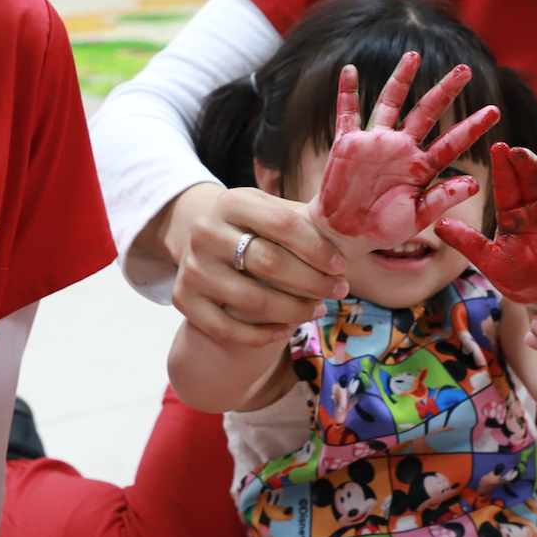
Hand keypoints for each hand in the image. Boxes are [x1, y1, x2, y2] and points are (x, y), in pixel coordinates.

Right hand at [168, 184, 348, 349]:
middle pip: (270, 264)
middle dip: (313, 281)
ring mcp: (192, 268)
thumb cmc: (253, 227)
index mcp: (231, 201)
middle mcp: (205, 232)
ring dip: (294, 311)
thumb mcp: (270, 209)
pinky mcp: (183, 299)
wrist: (202, 239)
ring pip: (252, 301)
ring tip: (319, 310)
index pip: (283, 224)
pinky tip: (285, 330)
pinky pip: (226, 329)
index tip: (340, 266)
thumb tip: (353, 228)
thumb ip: (304, 218)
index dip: (317, 248)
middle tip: (339, 290)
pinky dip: (261, 335)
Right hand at [310, 54, 500, 249]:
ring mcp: (374, 142)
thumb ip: (442, 199)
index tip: (495, 110)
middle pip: (427, 111)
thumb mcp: (417, 218)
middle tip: (465, 69)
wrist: (346, 235)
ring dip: (401, 79)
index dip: (473, 126)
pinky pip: (347, 113)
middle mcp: (401, 148)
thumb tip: (475, 183)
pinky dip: (347, 92)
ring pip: (390, 102)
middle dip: (445, 90)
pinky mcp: (348, 144)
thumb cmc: (383, 230)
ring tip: (414, 55)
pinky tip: (349, 70)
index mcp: (421, 167)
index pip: (452, 142)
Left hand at [435, 143, 536, 304]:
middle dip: (527, 163)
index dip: (503, 166)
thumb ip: (467, 242)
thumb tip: (438, 225)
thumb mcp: (490, 262)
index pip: (507, 184)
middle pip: (532, 178)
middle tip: (519, 150)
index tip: (497, 147)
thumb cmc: (521, 280)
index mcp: (513, 212)